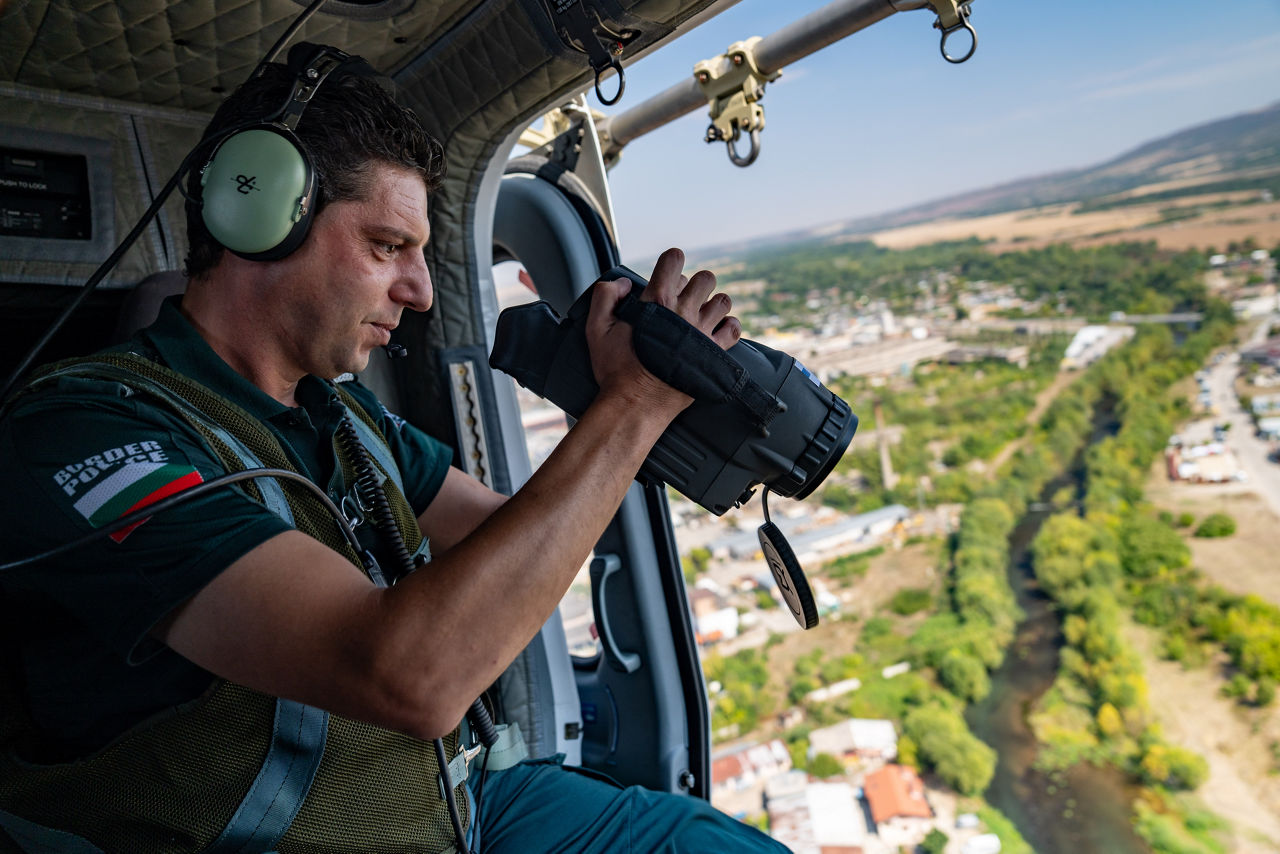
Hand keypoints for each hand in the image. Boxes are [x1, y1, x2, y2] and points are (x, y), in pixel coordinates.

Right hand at [585, 247, 740, 415]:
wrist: (636, 405)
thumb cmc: (615, 370)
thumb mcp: (596, 329)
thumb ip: (605, 296)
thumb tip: (624, 283)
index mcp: (656, 301)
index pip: (674, 259)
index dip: (671, 263)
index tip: (667, 276)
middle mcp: (684, 312)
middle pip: (705, 278)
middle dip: (695, 285)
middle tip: (684, 301)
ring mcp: (702, 332)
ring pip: (723, 301)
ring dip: (713, 305)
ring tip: (701, 317)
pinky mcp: (714, 354)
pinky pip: (734, 329)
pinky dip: (728, 327)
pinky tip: (716, 332)